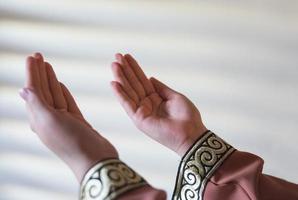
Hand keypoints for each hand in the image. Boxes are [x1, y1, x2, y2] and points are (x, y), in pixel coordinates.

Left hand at [20, 53, 117, 180]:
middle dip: (40, 73)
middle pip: (42, 91)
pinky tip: (61, 85)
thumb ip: (36, 104)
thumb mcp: (49, 121)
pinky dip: (63, 93)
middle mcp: (49, 119)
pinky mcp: (76, 122)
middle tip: (38, 56)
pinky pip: (67, 103)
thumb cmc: (71, 142)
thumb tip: (23, 90)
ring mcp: (63, 120)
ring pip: (54, 95)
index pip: (33, 90)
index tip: (32, 57)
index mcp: (39, 118)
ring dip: (50, 80)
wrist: (95, 159)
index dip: (32, 73)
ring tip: (47, 66)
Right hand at [110, 53, 206, 155]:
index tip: (126, 57)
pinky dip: (120, 94)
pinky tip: (114, 83)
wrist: (191, 133)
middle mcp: (146, 104)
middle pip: (133, 84)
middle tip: (116, 55)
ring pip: (129, 91)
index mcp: (155, 98)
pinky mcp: (139, 119)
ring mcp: (142, 111)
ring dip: (121, 78)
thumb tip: (150, 78)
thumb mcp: (175, 96)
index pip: (142, 80)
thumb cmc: (187, 117)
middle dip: (125, 70)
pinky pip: (128, 104)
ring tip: (114, 64)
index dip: (134, 69)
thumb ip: (161, 88)